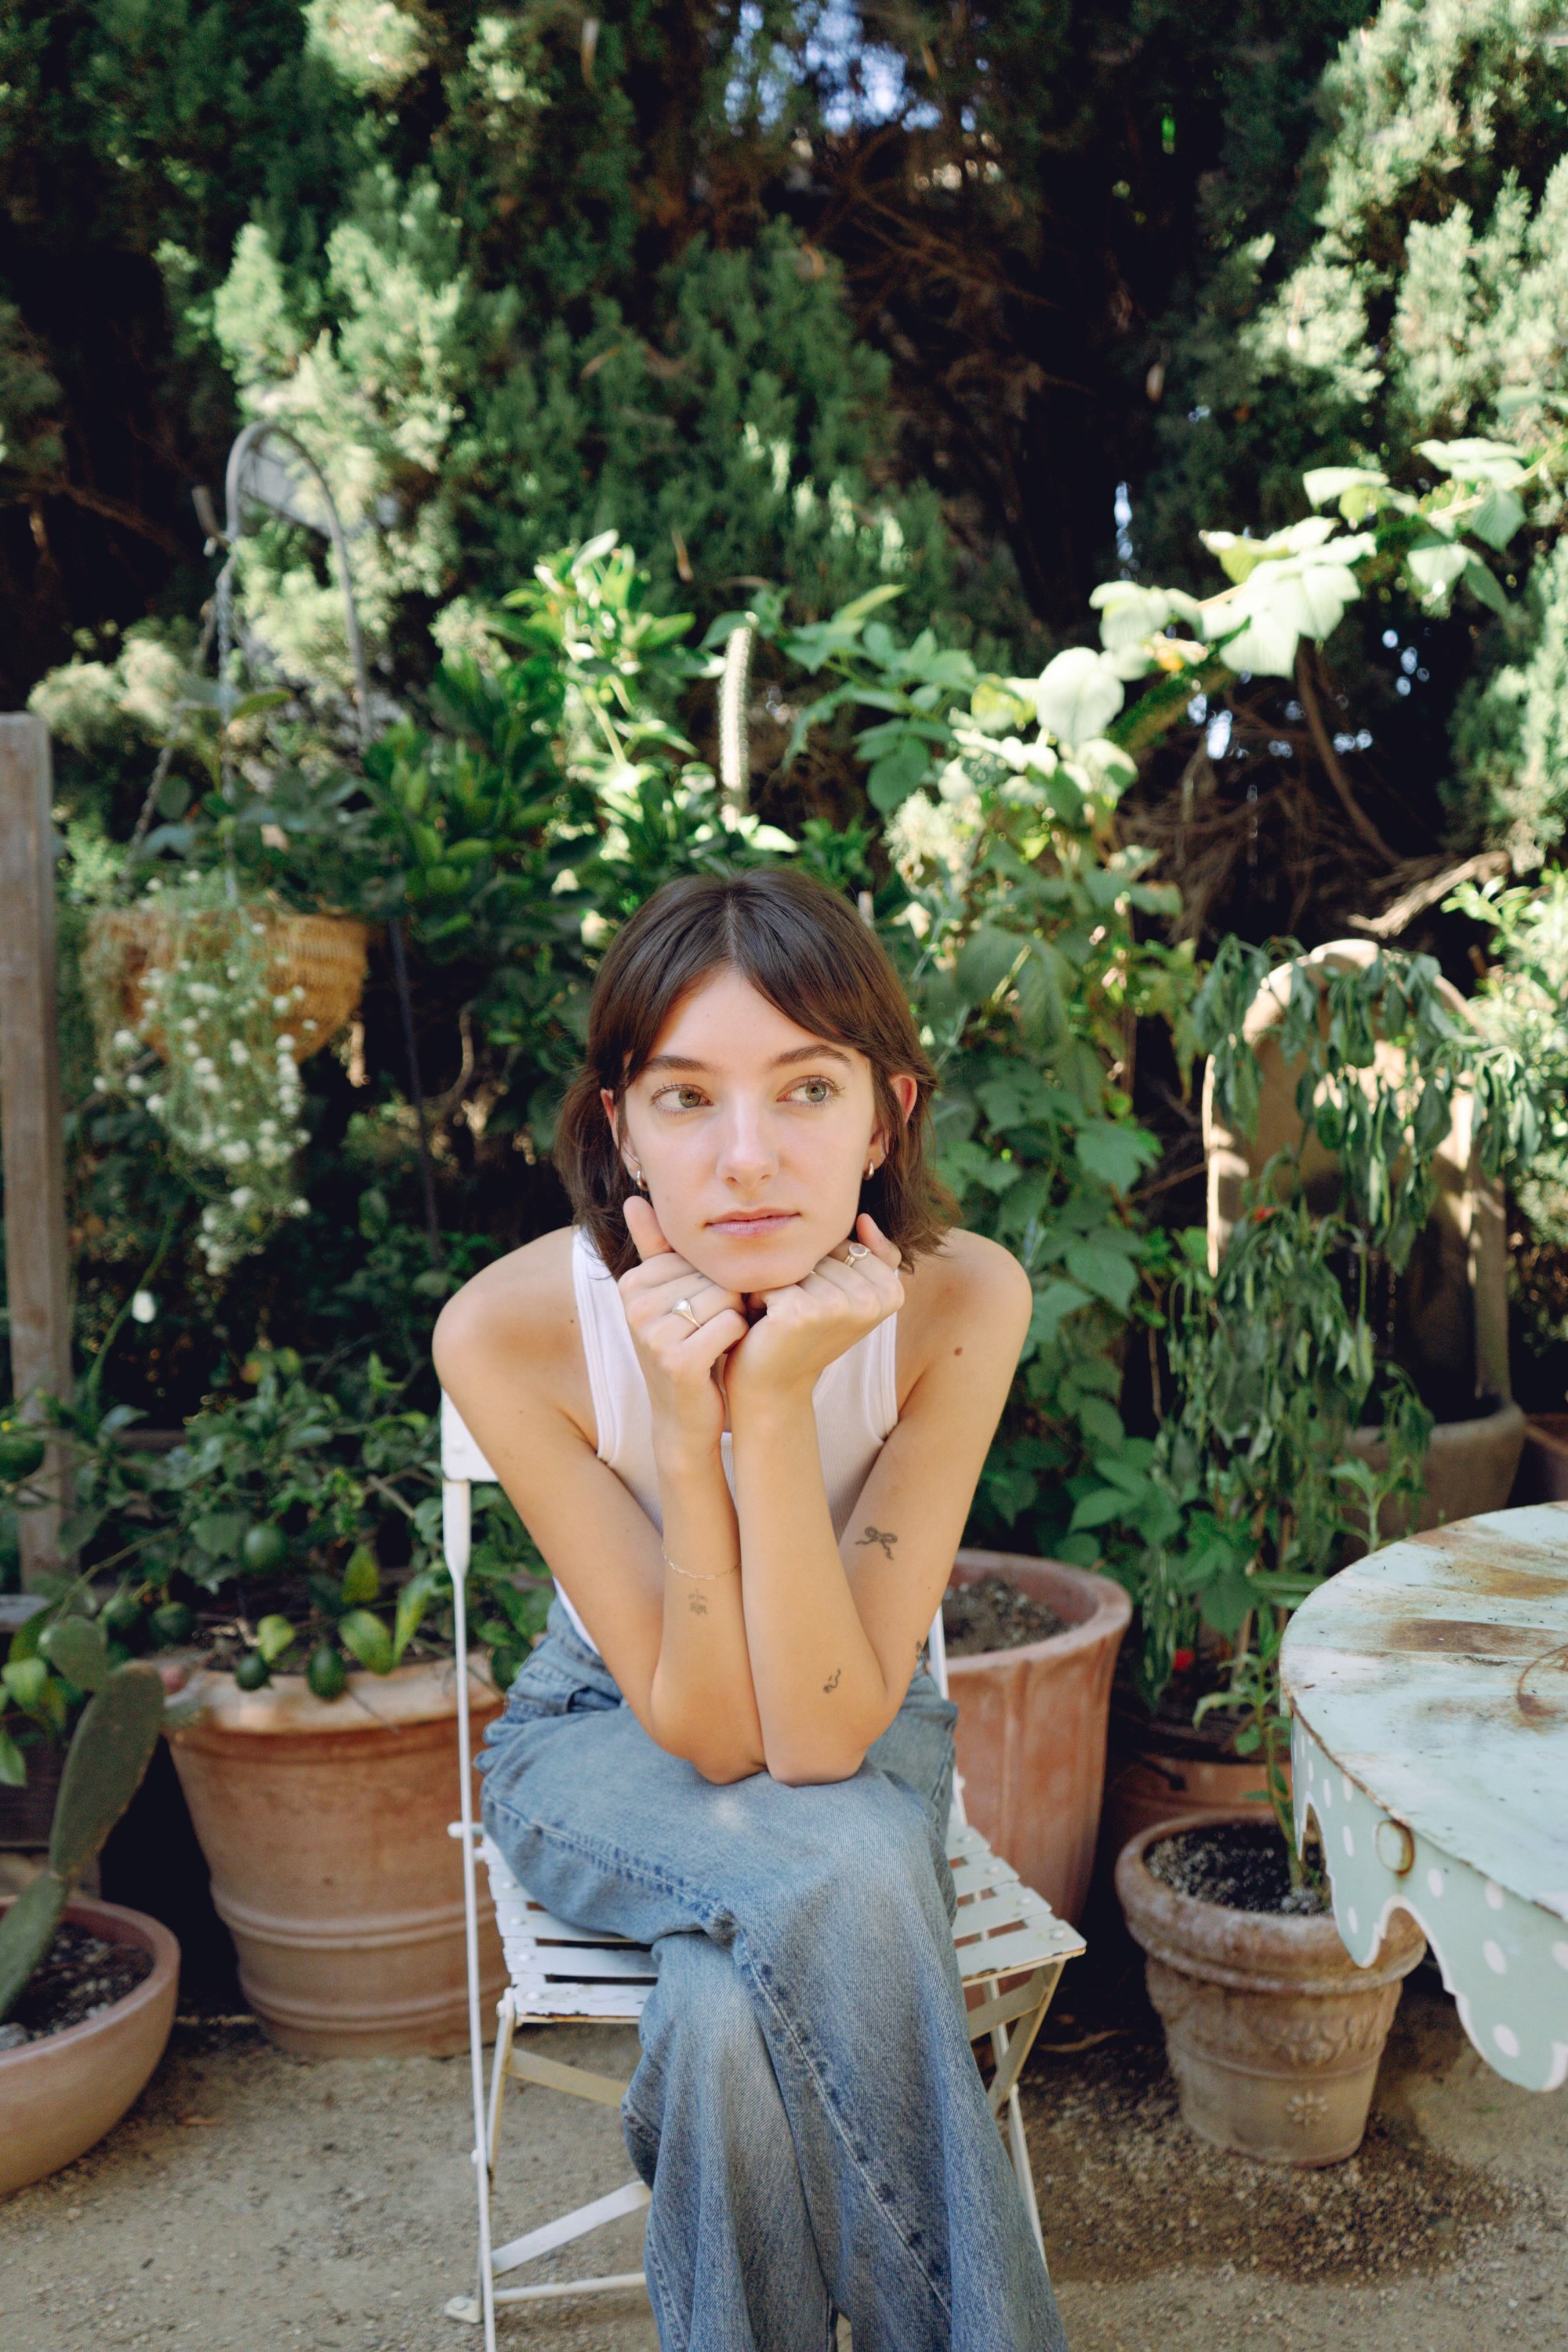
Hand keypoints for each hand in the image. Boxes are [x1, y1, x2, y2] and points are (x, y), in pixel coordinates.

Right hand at [618, 1195, 748, 1459]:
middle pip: (713, 1275)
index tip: (699, 1312)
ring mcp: (653, 1334)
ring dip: (734, 1319)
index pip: (698, 1257)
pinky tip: (722, 1355)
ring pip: (726, 1297)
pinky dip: (738, 1338)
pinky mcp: (678, 1361)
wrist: (686, 1419)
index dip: (714, 1282)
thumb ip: (655, 1247)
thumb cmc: (686, 1349)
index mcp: (632, 1283)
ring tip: (715, 1342)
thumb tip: (635, 1199)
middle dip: (726, 1301)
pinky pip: (731, 1323)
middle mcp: (635, 1306)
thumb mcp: (669, 1297)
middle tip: (710, 1331)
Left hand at [725, 1214, 904, 1418]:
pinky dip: (758, 1296)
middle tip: (801, 1315)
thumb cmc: (806, 1334)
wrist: (772, 1385)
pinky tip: (765, 1323)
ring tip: (783, 1317)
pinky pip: (773, 1277)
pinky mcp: (803, 1312)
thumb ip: (870, 1256)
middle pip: (824, 1251)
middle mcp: (870, 1301)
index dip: (828, 1270)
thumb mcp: (847, 1294)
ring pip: (798, 1262)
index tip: (825, 1306)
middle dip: (802, 1275)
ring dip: (779, 1284)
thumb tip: (864, 1218)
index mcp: (891, 1294)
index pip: (851, 1245)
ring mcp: (838, 1307)